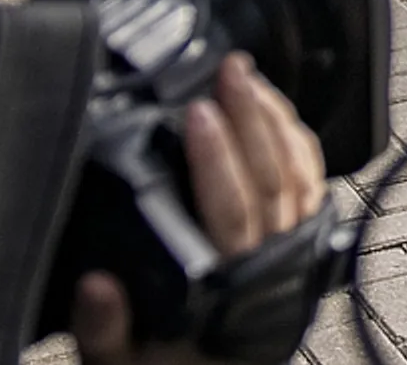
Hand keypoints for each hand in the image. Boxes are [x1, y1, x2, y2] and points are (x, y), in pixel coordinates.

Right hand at [70, 54, 324, 364]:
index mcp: (230, 290)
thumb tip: (95, 284)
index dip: (217, 160)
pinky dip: (298, 143)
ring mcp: (292, 254)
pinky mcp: (302, 246)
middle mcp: (270, 267)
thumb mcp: (121, 363)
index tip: (196, 112)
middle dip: (250, 117)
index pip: (231, 213)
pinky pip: (311, 185)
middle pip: (271, 179)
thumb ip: (105, 328)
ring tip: (249, 78)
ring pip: (298, 175)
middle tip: (228, 70)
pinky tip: (277, 113)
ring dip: (275, 120)